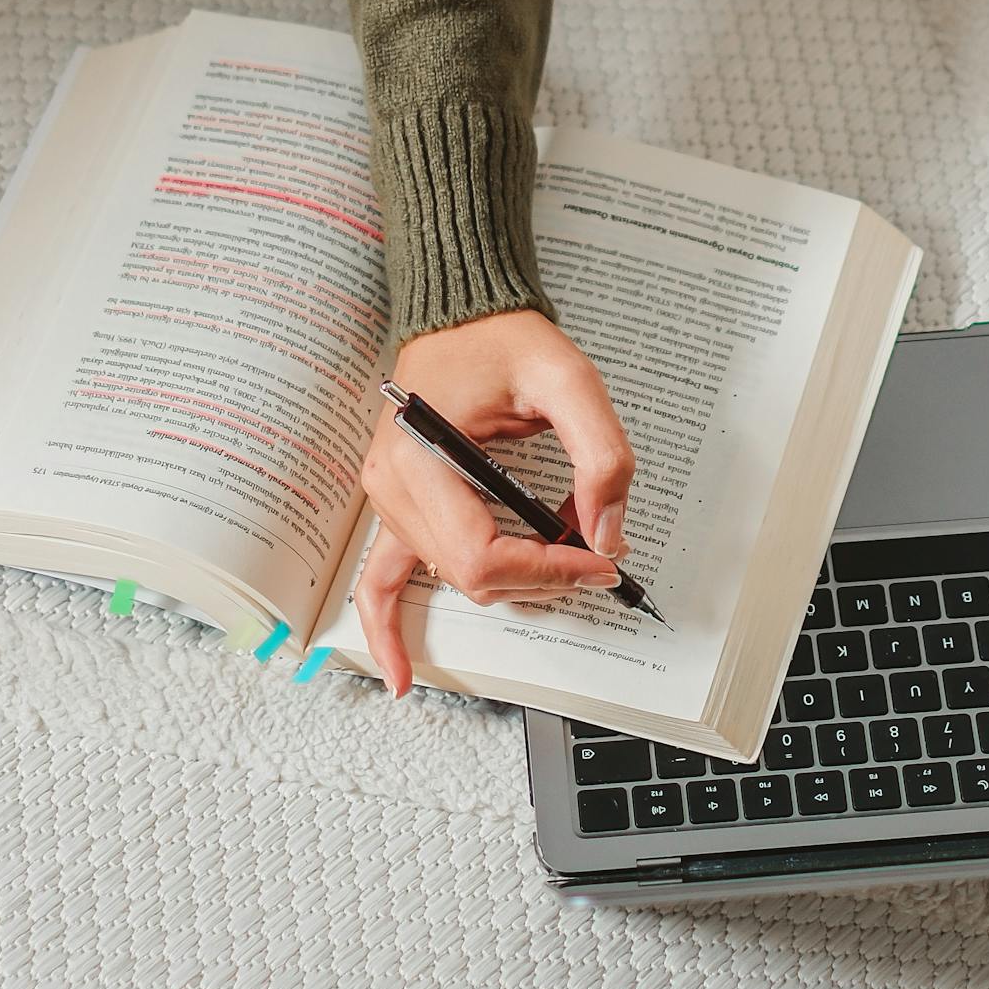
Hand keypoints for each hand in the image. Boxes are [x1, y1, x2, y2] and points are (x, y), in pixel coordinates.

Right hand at [356, 309, 635, 695]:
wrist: (461, 313)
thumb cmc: (502, 337)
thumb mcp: (569, 378)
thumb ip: (600, 455)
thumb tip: (608, 532)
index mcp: (421, 456)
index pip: (486, 555)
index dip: (551, 571)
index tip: (604, 560)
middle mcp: (392, 486)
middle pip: (473, 577)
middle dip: (546, 577)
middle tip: (602, 556)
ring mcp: (386, 500)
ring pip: (455, 579)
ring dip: (514, 581)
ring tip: (567, 564)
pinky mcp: (395, 506)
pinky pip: (380, 581)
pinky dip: (389, 627)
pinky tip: (401, 675)